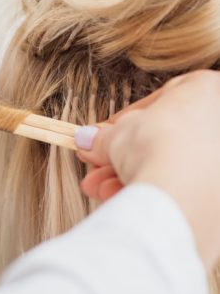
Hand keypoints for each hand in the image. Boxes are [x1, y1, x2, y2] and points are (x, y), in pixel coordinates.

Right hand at [75, 71, 219, 269]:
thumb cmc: (157, 146)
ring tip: (101, 191)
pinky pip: (181, 190)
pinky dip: (151, 197)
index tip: (102, 136)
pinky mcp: (217, 198)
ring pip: (171, 168)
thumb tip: (87, 140)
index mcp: (207, 91)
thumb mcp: (119, 133)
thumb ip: (105, 136)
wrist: (183, 193)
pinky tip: (120, 202)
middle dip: (123, 158)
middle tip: (97, 167)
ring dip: (130, 179)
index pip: (158, 103)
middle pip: (164, 141)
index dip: (122, 121)